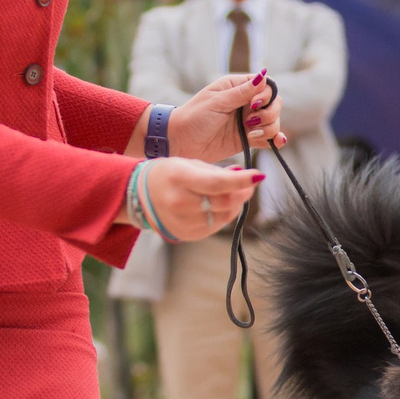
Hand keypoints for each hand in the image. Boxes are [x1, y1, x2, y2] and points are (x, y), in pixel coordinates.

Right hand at [135, 157, 262, 240]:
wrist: (141, 195)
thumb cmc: (169, 174)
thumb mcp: (189, 164)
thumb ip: (218, 172)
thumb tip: (245, 177)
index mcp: (179, 178)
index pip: (218, 183)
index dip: (242, 181)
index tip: (258, 175)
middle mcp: (180, 202)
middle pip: (225, 202)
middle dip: (242, 192)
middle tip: (249, 184)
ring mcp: (182, 222)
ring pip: (224, 216)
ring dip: (235, 204)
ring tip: (234, 193)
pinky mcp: (187, 234)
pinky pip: (215, 226)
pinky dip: (223, 215)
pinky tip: (219, 206)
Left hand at [169, 72, 286, 160]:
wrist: (180, 142)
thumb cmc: (194, 117)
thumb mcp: (217, 102)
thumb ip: (242, 92)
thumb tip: (264, 75)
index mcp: (237, 87)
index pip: (266, 86)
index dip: (266, 95)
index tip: (253, 105)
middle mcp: (246, 103)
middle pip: (274, 104)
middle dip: (269, 114)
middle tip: (251, 122)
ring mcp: (248, 121)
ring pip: (273, 121)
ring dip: (268, 128)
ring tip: (251, 135)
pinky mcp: (248, 138)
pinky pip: (268, 137)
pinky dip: (274, 139)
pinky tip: (277, 142)